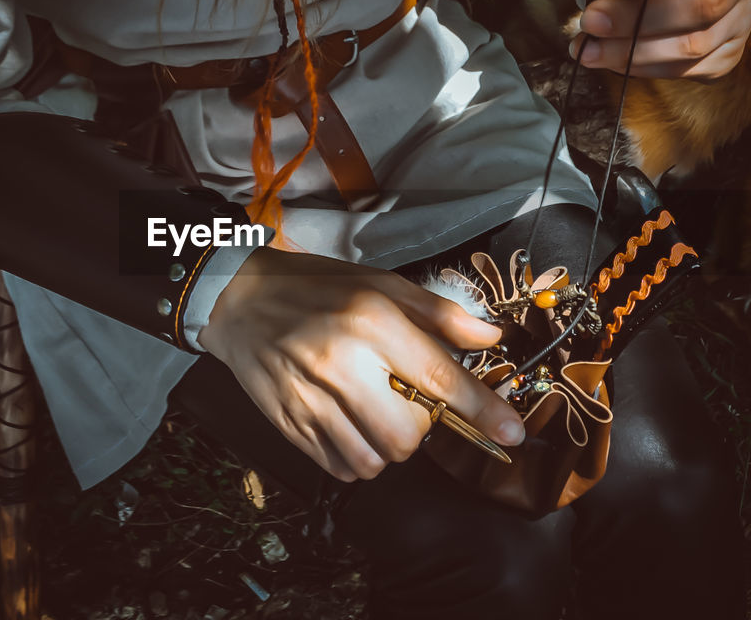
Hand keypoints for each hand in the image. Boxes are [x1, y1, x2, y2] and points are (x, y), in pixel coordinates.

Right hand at [197, 247, 523, 481]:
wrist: (239, 300)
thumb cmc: (317, 288)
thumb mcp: (381, 284)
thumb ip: (439, 315)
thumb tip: (491, 339)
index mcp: (371, 320)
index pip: (439, 376)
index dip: (482, 410)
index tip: (512, 433)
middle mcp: (341, 362)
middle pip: (406, 435)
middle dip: (419, 428)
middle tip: (407, 402)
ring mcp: (309, 397)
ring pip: (373, 459)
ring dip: (387, 446)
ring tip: (376, 415)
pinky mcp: (287, 423)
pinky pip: (339, 467)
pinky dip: (357, 458)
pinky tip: (351, 427)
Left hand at [571, 0, 750, 79]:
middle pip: (708, 5)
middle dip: (642, 17)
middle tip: (592, 21)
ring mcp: (741, 22)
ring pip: (693, 46)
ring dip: (631, 51)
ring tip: (587, 49)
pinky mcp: (723, 58)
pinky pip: (684, 69)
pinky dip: (640, 67)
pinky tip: (608, 58)